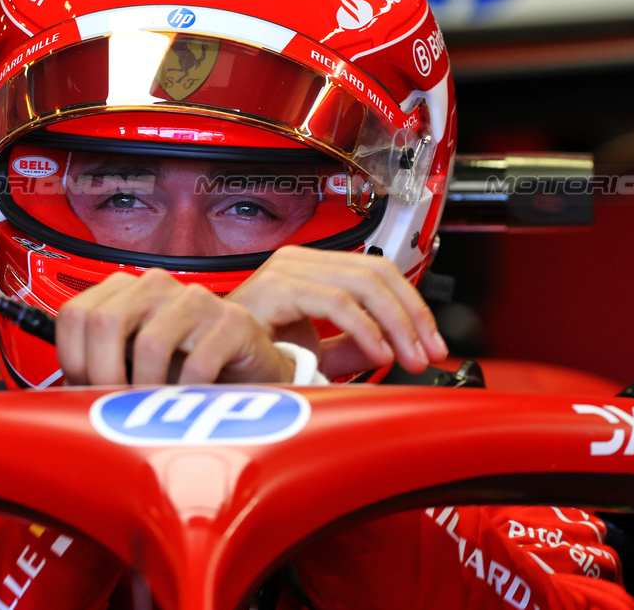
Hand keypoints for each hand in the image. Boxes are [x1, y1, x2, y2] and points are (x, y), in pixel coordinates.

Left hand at [56, 269, 298, 385]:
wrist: (247, 371)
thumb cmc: (184, 368)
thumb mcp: (132, 361)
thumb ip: (99, 363)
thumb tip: (59, 392)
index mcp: (127, 290)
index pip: (75, 312)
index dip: (72, 358)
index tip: (84, 388)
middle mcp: (158, 286)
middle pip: (106, 322)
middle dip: (104, 375)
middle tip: (116, 403)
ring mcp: (196, 300)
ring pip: (149, 344)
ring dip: (147, 388)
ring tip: (154, 407)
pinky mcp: (232, 322)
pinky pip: (195, 365)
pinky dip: (186, 394)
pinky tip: (188, 402)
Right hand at [226, 246, 445, 379]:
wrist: (203, 372)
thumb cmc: (245, 361)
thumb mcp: (314, 353)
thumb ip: (351, 346)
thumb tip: (395, 347)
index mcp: (309, 270)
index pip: (378, 271)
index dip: (413, 307)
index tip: (430, 344)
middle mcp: (299, 261)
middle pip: (379, 271)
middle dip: (413, 315)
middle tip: (428, 352)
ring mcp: (285, 270)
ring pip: (364, 282)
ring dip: (396, 324)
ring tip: (406, 357)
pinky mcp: (274, 288)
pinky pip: (335, 301)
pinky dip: (365, 329)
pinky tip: (378, 354)